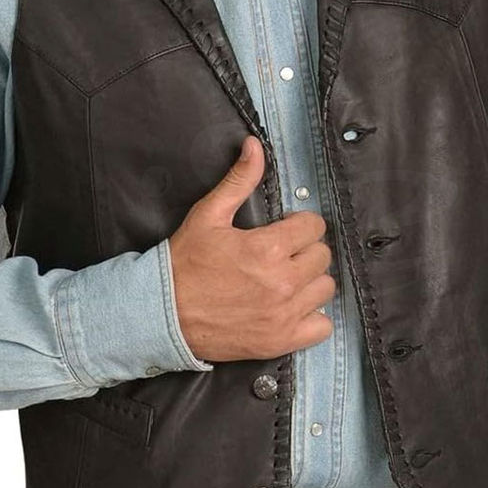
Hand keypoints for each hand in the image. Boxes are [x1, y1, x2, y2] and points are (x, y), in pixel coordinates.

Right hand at [169, 134, 335, 362]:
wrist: (162, 313)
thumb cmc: (184, 264)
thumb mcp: (208, 215)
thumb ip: (238, 180)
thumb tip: (254, 146)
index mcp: (267, 249)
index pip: (314, 226)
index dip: (298, 224)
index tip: (282, 231)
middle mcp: (281, 282)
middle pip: (322, 256)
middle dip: (304, 249)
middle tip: (282, 254)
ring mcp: (283, 315)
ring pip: (325, 288)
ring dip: (310, 281)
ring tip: (286, 279)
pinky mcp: (281, 340)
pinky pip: (322, 327)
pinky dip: (313, 317)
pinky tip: (292, 307)